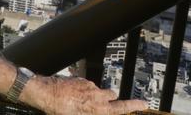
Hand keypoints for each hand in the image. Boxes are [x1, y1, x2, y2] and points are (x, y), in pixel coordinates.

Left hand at [19, 75, 147, 114]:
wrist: (46, 94)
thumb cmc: (60, 111)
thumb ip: (95, 113)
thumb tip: (101, 111)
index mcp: (99, 110)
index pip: (123, 108)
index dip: (135, 106)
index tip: (144, 103)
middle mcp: (97, 97)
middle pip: (112, 95)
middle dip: (109, 99)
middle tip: (98, 104)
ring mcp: (89, 86)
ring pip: (99, 90)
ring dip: (95, 94)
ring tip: (81, 100)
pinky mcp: (81, 79)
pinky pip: (87, 84)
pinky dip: (83, 89)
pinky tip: (72, 94)